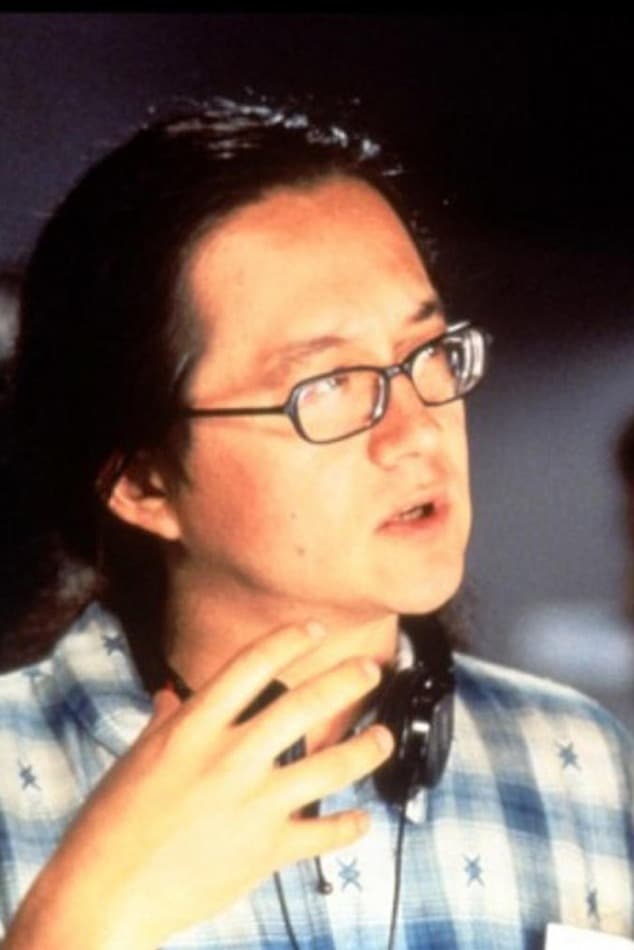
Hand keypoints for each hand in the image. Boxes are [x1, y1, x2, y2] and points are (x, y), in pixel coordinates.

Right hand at [6, 622, 393, 948]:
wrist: (103, 893)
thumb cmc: (110, 823)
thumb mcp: (137, 758)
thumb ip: (165, 723)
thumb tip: (173, 698)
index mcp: (194, 728)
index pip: (250, 665)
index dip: (288, 640)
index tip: (314, 629)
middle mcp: (230, 758)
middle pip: (304, 705)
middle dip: (346, 680)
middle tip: (371, 669)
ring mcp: (253, 804)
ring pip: (330, 766)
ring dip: (367, 749)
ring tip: (383, 737)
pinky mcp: (265, 850)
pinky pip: (322, 834)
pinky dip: (348, 827)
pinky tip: (362, 821)